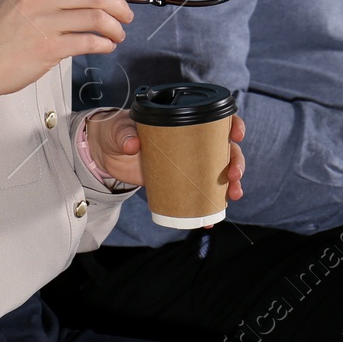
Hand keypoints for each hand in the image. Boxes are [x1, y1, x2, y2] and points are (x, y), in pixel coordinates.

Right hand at [0, 0, 134, 114]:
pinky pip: (89, 42)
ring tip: (118, 34)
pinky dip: (105, 44)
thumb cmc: (4, 33)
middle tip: (126, 13)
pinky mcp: (49, 48)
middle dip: (119, 4)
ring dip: (116, 27)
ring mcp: (44, 22)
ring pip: (97, 18)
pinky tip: (106, 46)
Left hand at [86, 110, 247, 198]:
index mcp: (184, 121)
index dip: (232, 125)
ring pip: (218, 173)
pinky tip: (210, 222)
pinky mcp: (178, 182)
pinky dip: (207, 208)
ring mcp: (187, 163)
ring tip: (233, 196)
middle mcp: (192, 141)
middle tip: (234, 175)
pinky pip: (199, 194)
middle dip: (236, 162)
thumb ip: (125, 134)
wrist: (106, 154)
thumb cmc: (117, 132)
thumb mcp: (120, 129)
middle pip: (224, 150)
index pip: (216, 120)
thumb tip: (133, 145)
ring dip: (231, 186)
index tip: (236, 134)